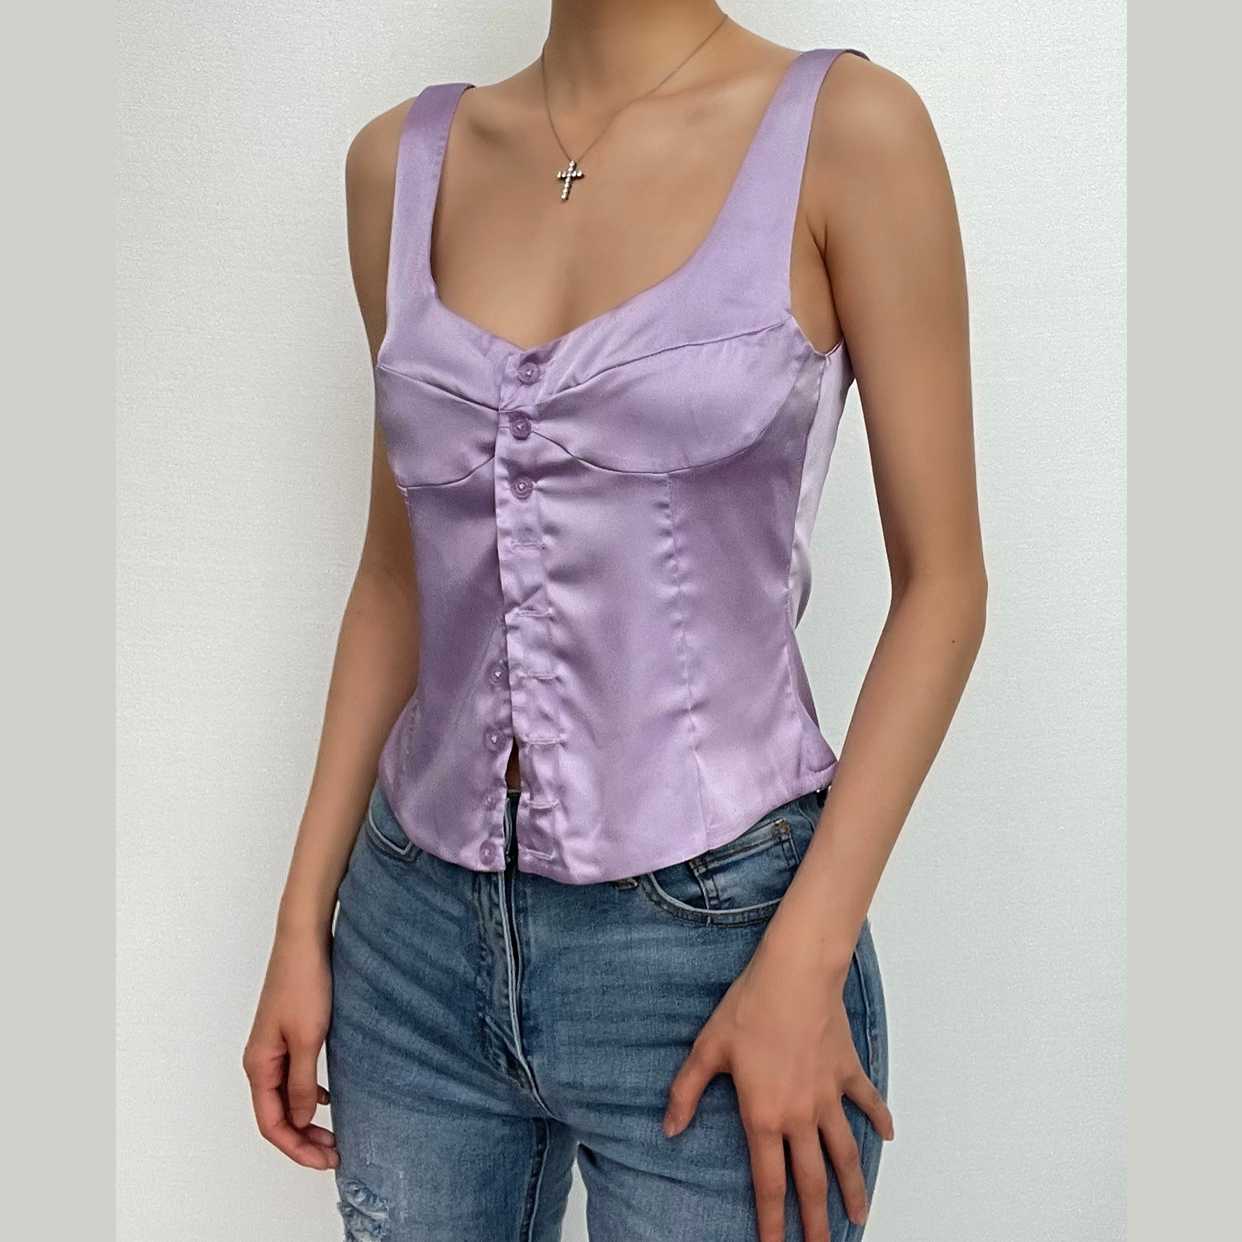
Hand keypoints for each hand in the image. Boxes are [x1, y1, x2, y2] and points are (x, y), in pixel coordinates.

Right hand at [243, 925, 338, 1169]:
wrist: (304, 939)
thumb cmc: (304, 983)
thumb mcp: (308, 1037)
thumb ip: (303, 1082)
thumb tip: (303, 1118)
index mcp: (258, 1065)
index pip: (271, 1123)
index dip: (296, 1147)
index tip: (325, 1160)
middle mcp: (260, 1060)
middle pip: (277, 1115)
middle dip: (303, 1140)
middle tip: (336, 1154)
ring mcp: (273, 1047)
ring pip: (286, 1097)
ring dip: (307, 1119)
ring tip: (334, 1135)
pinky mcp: (288, 1033)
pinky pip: (294, 1077)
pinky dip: (310, 1094)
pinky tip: (330, 1099)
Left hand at [662, 936, 892, 1241]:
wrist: (795, 975)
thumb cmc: (749, 1007)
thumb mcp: (708, 1049)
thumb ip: (686, 1092)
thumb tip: (669, 1128)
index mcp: (764, 1116)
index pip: (769, 1184)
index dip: (771, 1222)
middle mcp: (800, 1116)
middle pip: (812, 1182)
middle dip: (817, 1223)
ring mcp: (828, 1095)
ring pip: (845, 1153)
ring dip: (853, 1187)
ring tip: (859, 1215)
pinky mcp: (846, 1071)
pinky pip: (866, 1101)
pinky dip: (879, 1118)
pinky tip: (888, 1135)